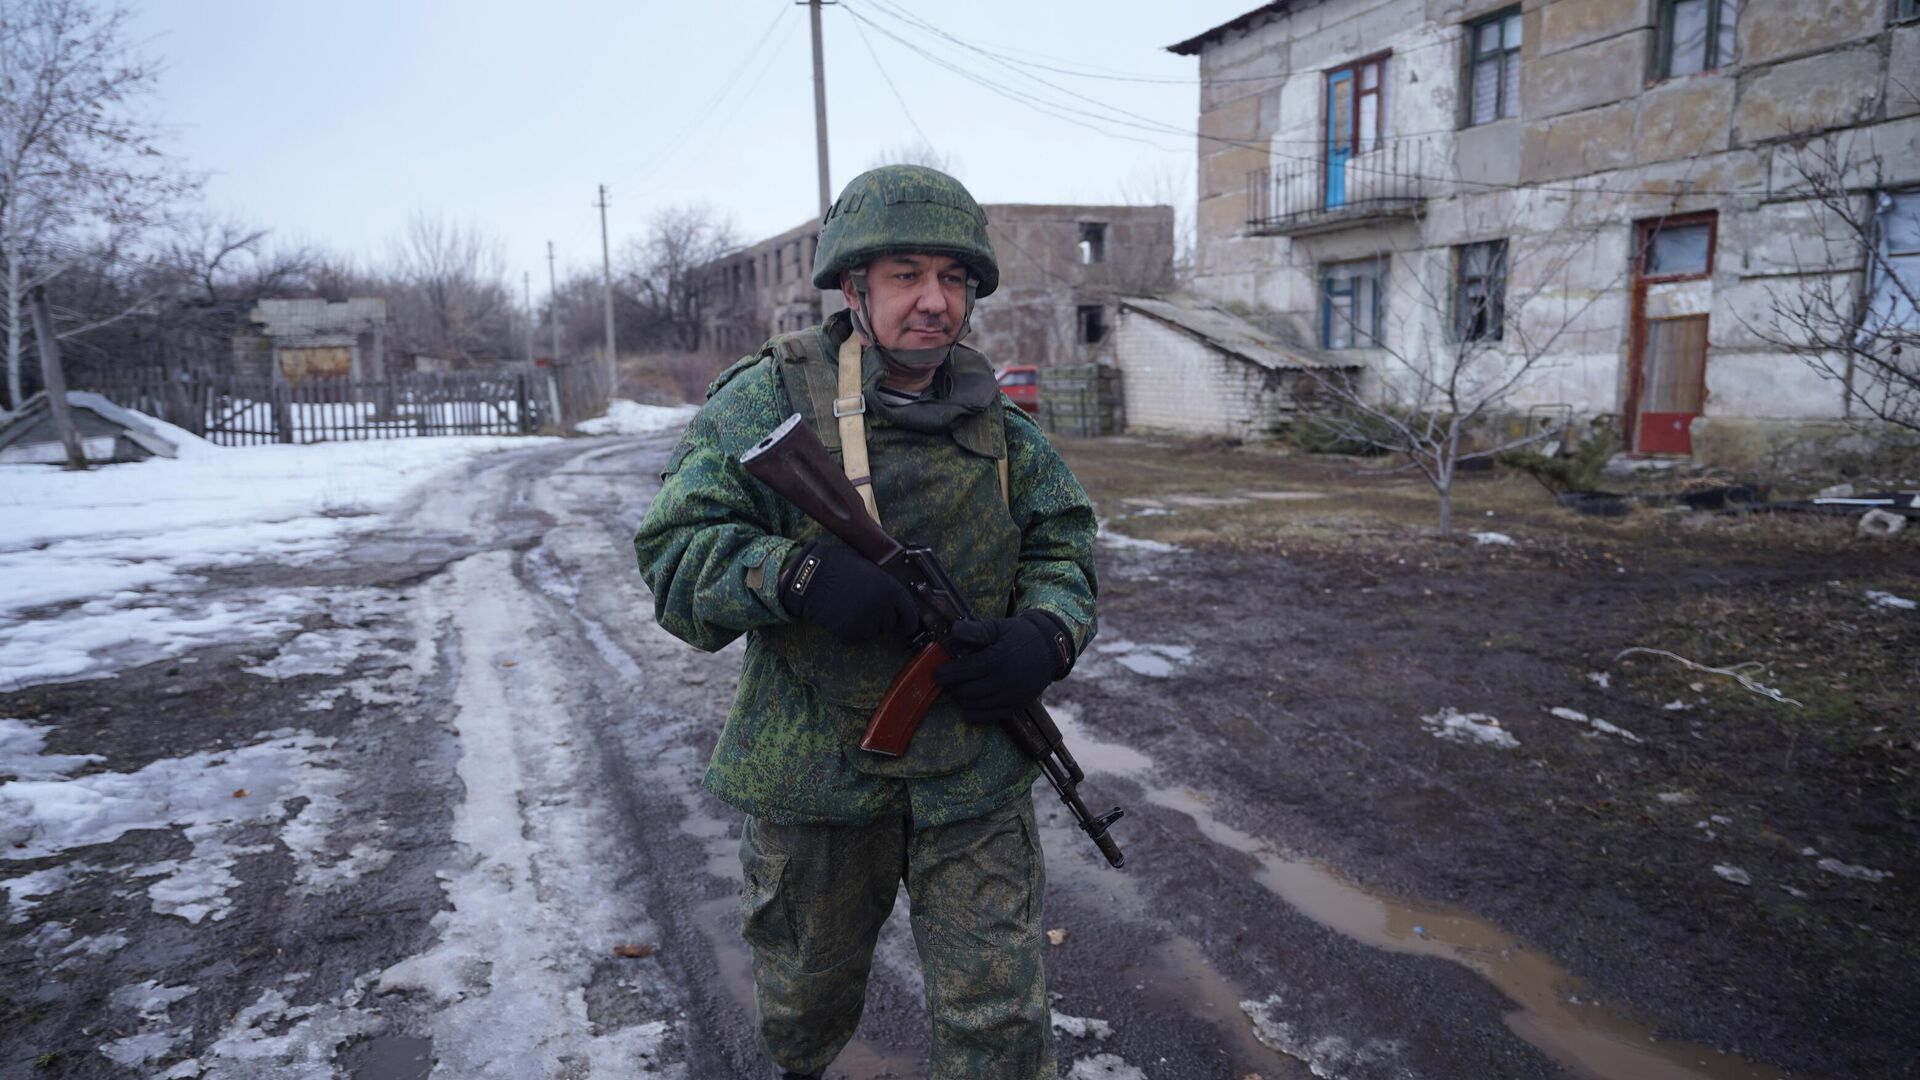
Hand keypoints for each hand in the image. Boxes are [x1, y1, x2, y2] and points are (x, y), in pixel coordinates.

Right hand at [780, 541, 919, 643]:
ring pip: (873, 632)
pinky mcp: (850, 633)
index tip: (905, 626)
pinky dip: (849, 632)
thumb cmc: (840, 570)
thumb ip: (888, 589)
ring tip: (849, 607)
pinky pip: (856, 638)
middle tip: (863, 606)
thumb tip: (899, 605)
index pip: (910, 614)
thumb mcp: (872, 571)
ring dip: (865, 625)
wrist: (812, 577)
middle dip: (881, 619)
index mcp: (890, 589)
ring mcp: (866, 621)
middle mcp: (882, 607)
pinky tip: (840, 616)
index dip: (908, 621)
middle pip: (890, 625)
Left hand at [933, 610, 1073, 710]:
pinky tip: (968, 704)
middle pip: (966, 692)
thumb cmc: (1021, 635)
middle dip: (952, 687)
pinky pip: (988, 717)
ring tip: (957, 689)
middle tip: (946, 680)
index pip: (963, 671)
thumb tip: (953, 630)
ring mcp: (1010, 697)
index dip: (945, 674)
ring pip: (974, 706)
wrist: (1050, 650)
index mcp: (997, 660)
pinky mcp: (1015, 708)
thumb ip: (975, 630)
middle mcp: (1003, 682)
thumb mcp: (998, 627)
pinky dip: (974, 713)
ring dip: (961, 699)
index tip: (936, 673)